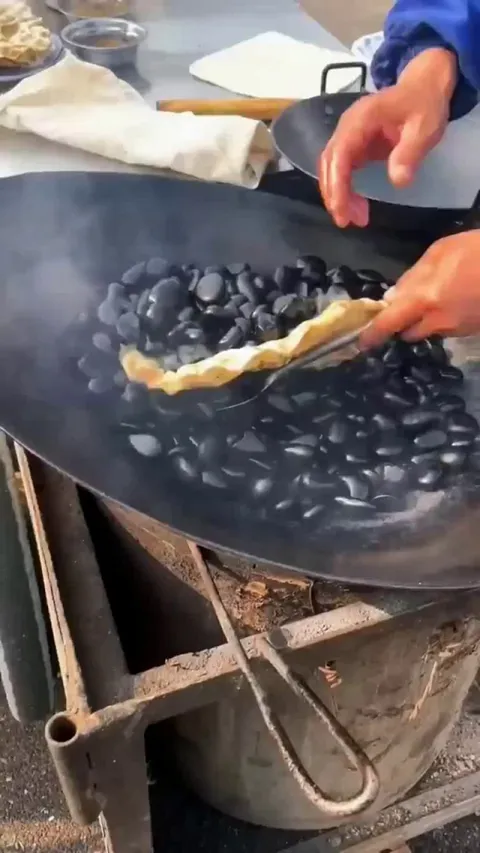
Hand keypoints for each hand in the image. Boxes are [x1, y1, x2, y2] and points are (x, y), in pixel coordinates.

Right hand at [319, 48, 456, 227]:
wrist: (423, 86)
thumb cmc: (423, 105)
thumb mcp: (424, 128)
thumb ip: (409, 152)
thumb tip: (397, 181)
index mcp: (361, 119)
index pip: (340, 155)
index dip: (337, 184)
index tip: (342, 210)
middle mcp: (347, 127)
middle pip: (329, 163)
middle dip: (334, 195)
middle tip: (346, 222)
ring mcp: (348, 136)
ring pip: (332, 168)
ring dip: (338, 195)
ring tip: (355, 219)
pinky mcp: (353, 145)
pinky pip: (341, 170)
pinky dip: (345, 189)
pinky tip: (356, 206)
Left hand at [360, 231, 479, 348]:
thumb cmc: (479, 250)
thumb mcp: (441, 251)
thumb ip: (413, 276)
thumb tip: (393, 296)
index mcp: (425, 299)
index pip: (389, 324)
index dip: (373, 335)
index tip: (361, 342)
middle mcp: (439, 321)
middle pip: (409, 333)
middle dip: (404, 324)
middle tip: (408, 306)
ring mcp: (459, 330)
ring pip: (431, 331)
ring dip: (428, 320)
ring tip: (442, 296)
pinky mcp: (473, 331)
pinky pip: (451, 328)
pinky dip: (447, 318)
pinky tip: (460, 299)